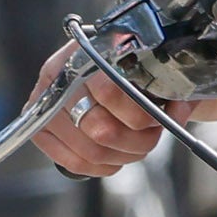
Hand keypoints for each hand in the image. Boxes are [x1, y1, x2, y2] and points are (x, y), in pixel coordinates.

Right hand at [27, 44, 198, 183]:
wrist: (105, 64)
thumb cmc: (131, 66)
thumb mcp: (153, 66)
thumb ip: (168, 86)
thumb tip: (176, 113)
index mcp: (87, 51)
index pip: (109, 91)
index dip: (138, 114)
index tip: (157, 119)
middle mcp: (59, 75)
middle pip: (99, 128)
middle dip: (135, 140)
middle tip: (151, 136)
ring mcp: (44, 104)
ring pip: (89, 150)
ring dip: (123, 155)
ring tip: (138, 146)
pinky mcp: (39, 129)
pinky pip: (73, 162)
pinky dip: (101, 166)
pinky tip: (115, 157)